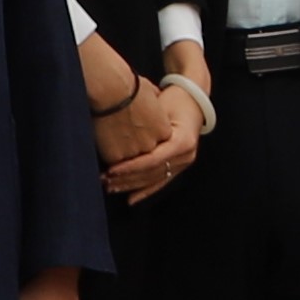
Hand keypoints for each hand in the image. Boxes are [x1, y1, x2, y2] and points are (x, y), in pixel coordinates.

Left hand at [95, 81, 206, 203]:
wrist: (194, 100)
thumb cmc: (174, 99)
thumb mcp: (159, 107)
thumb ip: (142, 122)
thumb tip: (115, 129)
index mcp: (182, 141)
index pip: (152, 160)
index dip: (131, 167)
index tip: (111, 170)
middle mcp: (186, 155)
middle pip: (152, 173)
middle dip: (127, 179)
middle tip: (105, 181)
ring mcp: (184, 162)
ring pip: (155, 179)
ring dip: (132, 186)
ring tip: (111, 187)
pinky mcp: (179, 165)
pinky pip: (161, 181)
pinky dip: (145, 191)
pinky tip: (131, 199)